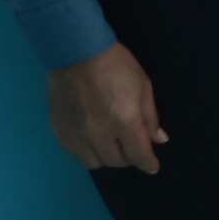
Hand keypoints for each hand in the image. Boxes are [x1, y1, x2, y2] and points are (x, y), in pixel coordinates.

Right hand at [46, 42, 166, 171]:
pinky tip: (92, 139)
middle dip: (129, 157)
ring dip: (106, 157)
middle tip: (133, 146)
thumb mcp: (143, 86)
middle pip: (116, 161)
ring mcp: (76, 134)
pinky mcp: (59, 130)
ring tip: (112, 144)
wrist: (76, 52)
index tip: (152, 166)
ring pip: (93, 162)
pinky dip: (86, 151)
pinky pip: (74, 152)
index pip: (138, 154)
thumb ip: (150, 118)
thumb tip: (159, 140)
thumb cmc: (116, 65)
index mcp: (124, 122)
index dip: (148, 163)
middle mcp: (98, 134)